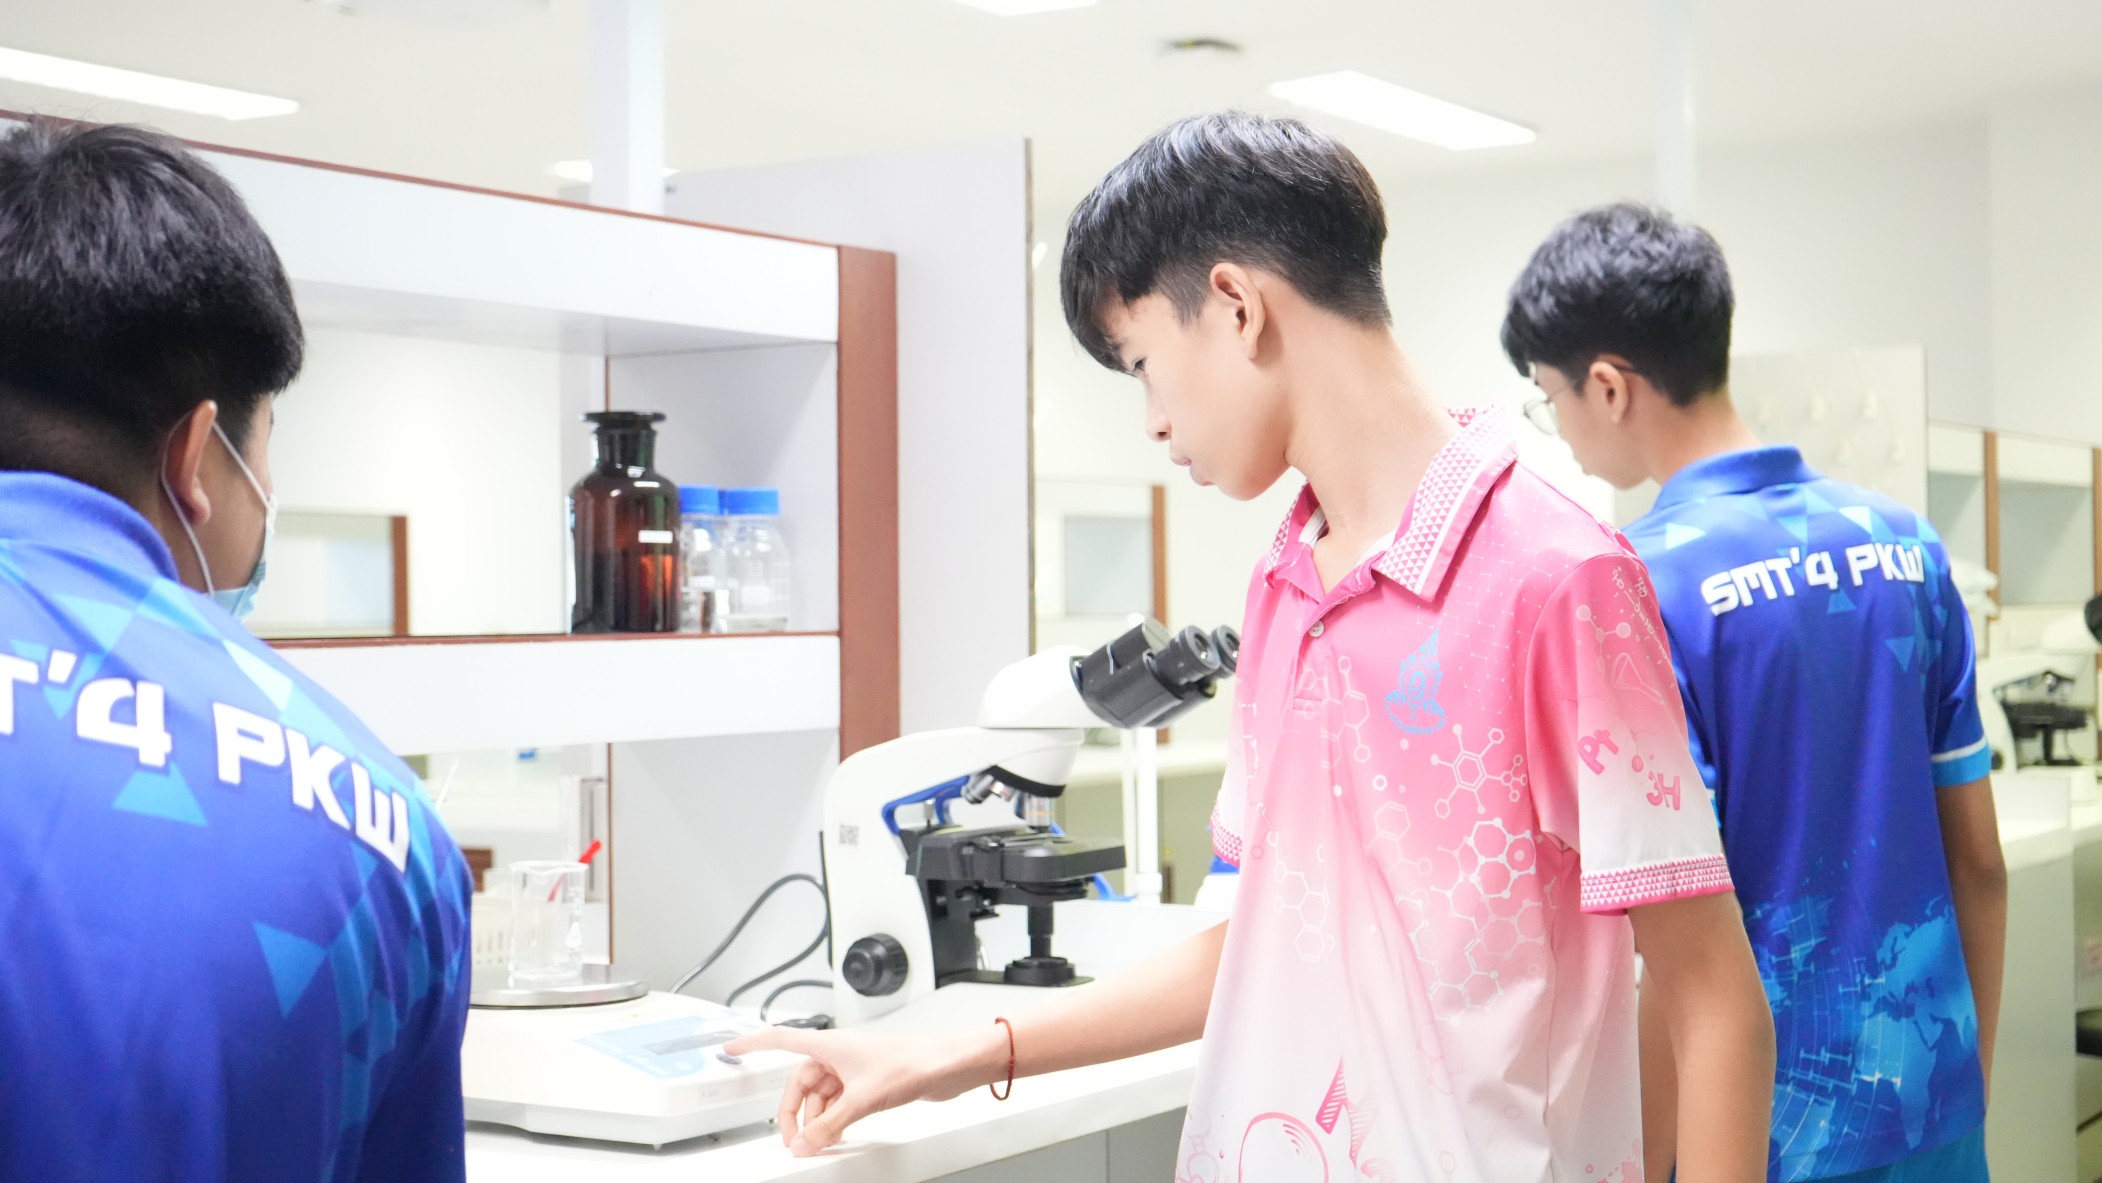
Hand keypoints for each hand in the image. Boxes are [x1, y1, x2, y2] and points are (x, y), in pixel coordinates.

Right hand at [724, 1024, 1002, 1156]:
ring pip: (820, 1095)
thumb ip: (830, 1124)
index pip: (781, 1039)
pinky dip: (832, 1119)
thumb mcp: (862, 1098)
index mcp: (830, 1044)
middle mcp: (839, 1053)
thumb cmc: (912, 1062)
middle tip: (792, 1139)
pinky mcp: (867, 1082)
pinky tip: (834, 1134)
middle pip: (800, 1082)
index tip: (732, 1048)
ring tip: (817, 1142)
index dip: (754, 1043)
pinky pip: (837, 1102)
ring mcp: (853, 1068)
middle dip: (793, 1111)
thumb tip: (805, 1143)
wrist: (946, 1067)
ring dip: (816, 1119)